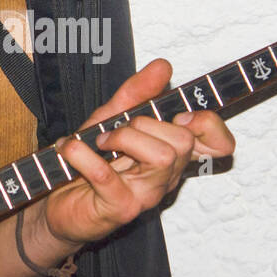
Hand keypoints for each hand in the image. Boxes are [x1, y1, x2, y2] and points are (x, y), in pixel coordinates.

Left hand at [39, 58, 234, 249]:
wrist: (58, 202)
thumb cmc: (90, 162)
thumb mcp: (111, 117)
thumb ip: (137, 93)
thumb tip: (163, 66)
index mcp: (171, 154)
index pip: (219, 144)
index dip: (208, 125)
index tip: (179, 115)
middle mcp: (166, 177)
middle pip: (183, 142)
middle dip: (145, 124)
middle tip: (116, 131)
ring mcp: (146, 196)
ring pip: (161, 157)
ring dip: (123, 138)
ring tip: (98, 142)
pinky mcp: (120, 209)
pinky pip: (108, 176)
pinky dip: (84, 155)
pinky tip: (72, 149)